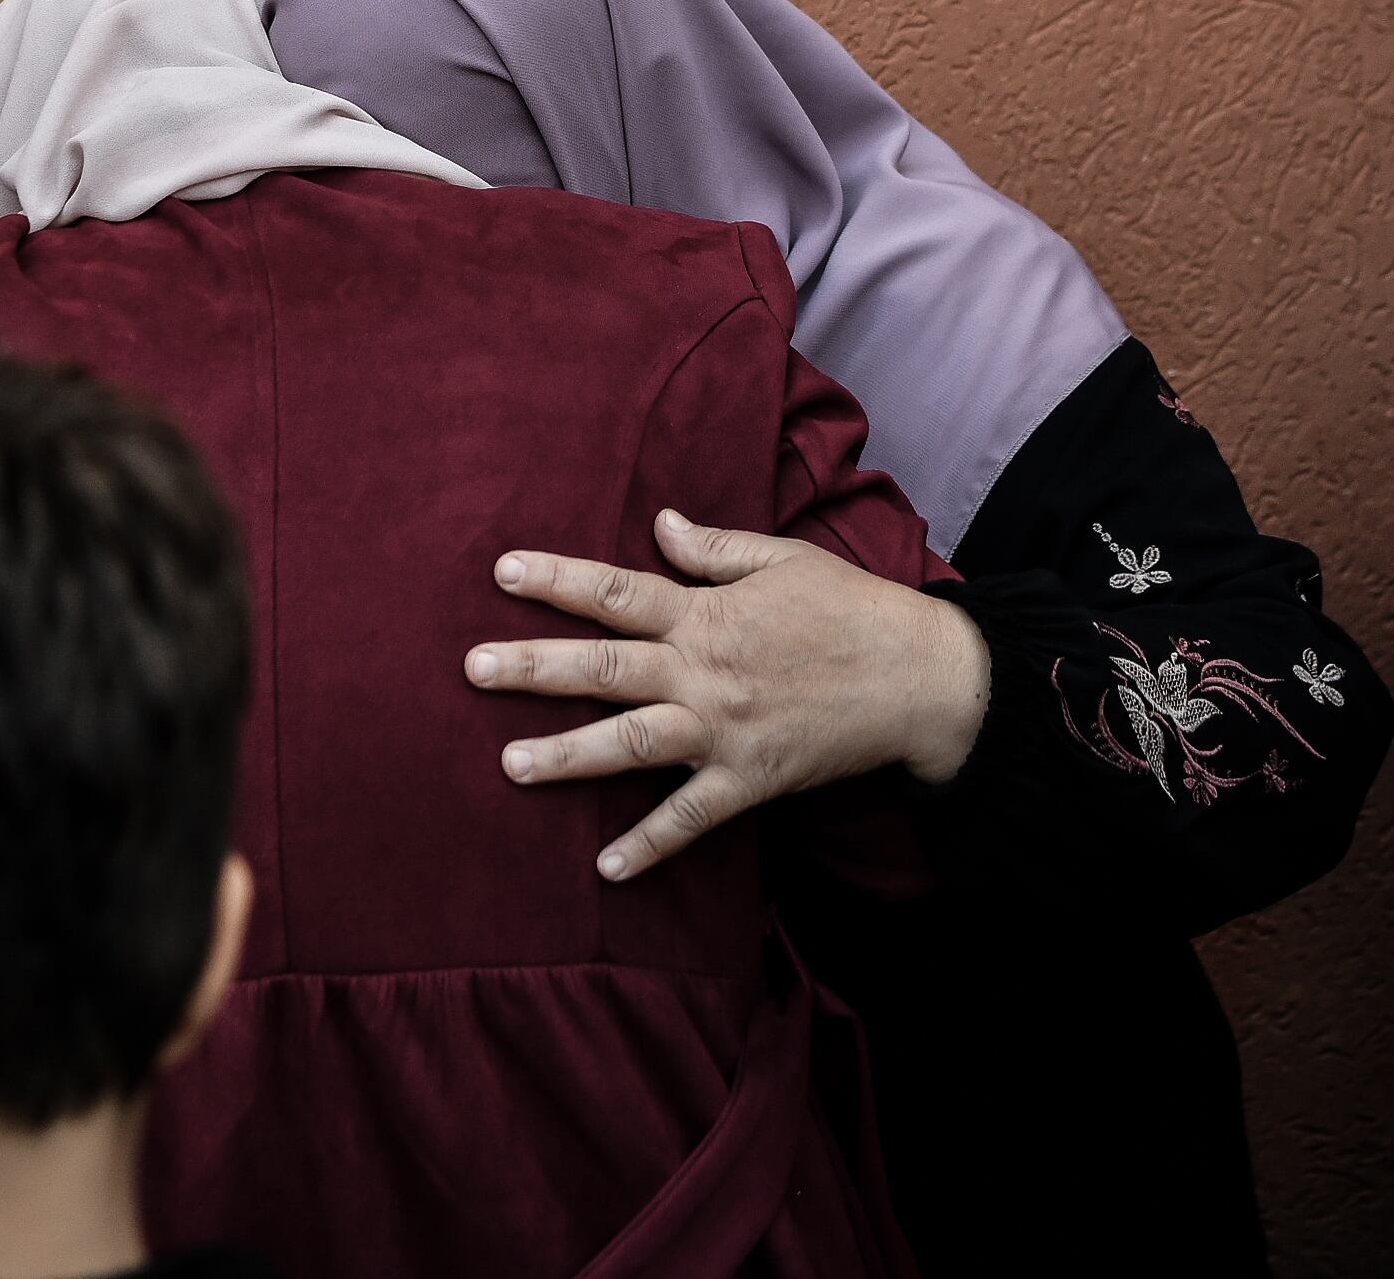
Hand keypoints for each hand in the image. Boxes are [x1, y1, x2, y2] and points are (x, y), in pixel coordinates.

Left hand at [465, 509, 990, 881]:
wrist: (921, 679)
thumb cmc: (852, 609)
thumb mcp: (782, 560)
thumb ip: (714, 548)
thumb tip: (659, 523)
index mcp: (706, 613)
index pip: (616, 592)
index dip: (557, 581)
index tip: (502, 571)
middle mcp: (702, 672)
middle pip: (602, 669)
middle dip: (533, 668)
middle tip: (472, 668)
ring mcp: (723, 731)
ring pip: (629, 744)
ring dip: (567, 756)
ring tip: (508, 764)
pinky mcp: (750, 781)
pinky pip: (690, 820)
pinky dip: (649, 845)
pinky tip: (605, 868)